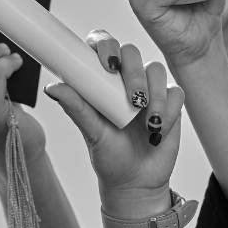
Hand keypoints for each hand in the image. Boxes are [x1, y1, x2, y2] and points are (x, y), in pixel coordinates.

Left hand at [45, 49, 182, 213]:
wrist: (136, 183)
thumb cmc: (109, 155)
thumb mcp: (92, 132)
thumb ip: (76, 108)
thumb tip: (52, 88)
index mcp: (102, 78)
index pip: (103, 44)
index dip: (106, 45)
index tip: (108, 64)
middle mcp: (125, 77)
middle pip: (131, 52)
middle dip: (134, 75)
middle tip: (134, 102)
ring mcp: (149, 87)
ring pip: (156, 69)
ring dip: (155, 95)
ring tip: (149, 124)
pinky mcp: (170, 102)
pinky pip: (175, 92)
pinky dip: (168, 110)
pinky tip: (158, 131)